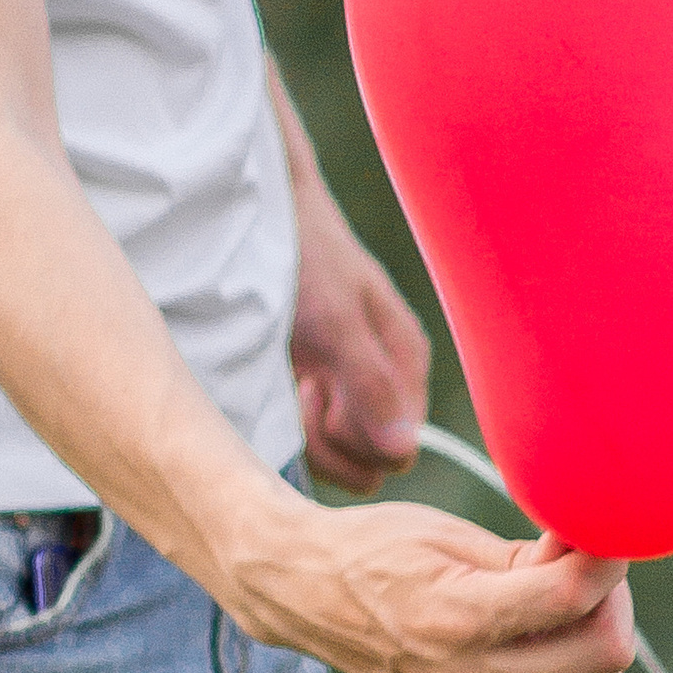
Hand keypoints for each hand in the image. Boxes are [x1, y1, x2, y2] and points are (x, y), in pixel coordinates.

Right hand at [235, 504, 634, 672]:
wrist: (312, 600)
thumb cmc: (377, 551)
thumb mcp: (451, 536)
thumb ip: (531, 555)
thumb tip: (600, 557)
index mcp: (460, 619)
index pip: (575, 597)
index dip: (607, 556)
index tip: (601, 531)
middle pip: (606, 654)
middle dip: (612, 601)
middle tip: (584, 567)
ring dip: (601, 644)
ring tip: (564, 606)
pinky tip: (547, 638)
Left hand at [290, 184, 430, 492]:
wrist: (267, 210)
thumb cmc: (304, 256)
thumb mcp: (333, 319)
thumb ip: (370, 385)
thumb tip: (402, 450)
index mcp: (405, 366)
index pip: (395, 453)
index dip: (352, 441)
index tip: (318, 397)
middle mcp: (387, 383)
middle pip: (371, 462)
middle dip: (330, 441)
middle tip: (300, 391)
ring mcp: (355, 388)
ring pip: (343, 455)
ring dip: (309, 432)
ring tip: (292, 382)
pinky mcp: (325, 387)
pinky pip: (319, 436)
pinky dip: (295, 421)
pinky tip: (285, 381)